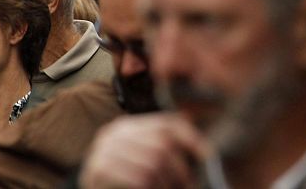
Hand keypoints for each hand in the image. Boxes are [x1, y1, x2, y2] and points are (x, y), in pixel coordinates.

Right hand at [80, 112, 209, 188]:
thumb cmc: (121, 178)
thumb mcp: (140, 157)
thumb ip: (160, 146)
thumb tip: (198, 137)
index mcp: (127, 127)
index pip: (165, 124)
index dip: (189, 137)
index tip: (206, 154)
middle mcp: (114, 134)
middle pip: (161, 145)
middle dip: (180, 169)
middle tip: (188, 185)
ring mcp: (103, 151)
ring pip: (152, 165)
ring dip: (167, 184)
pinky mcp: (99, 170)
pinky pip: (138, 179)